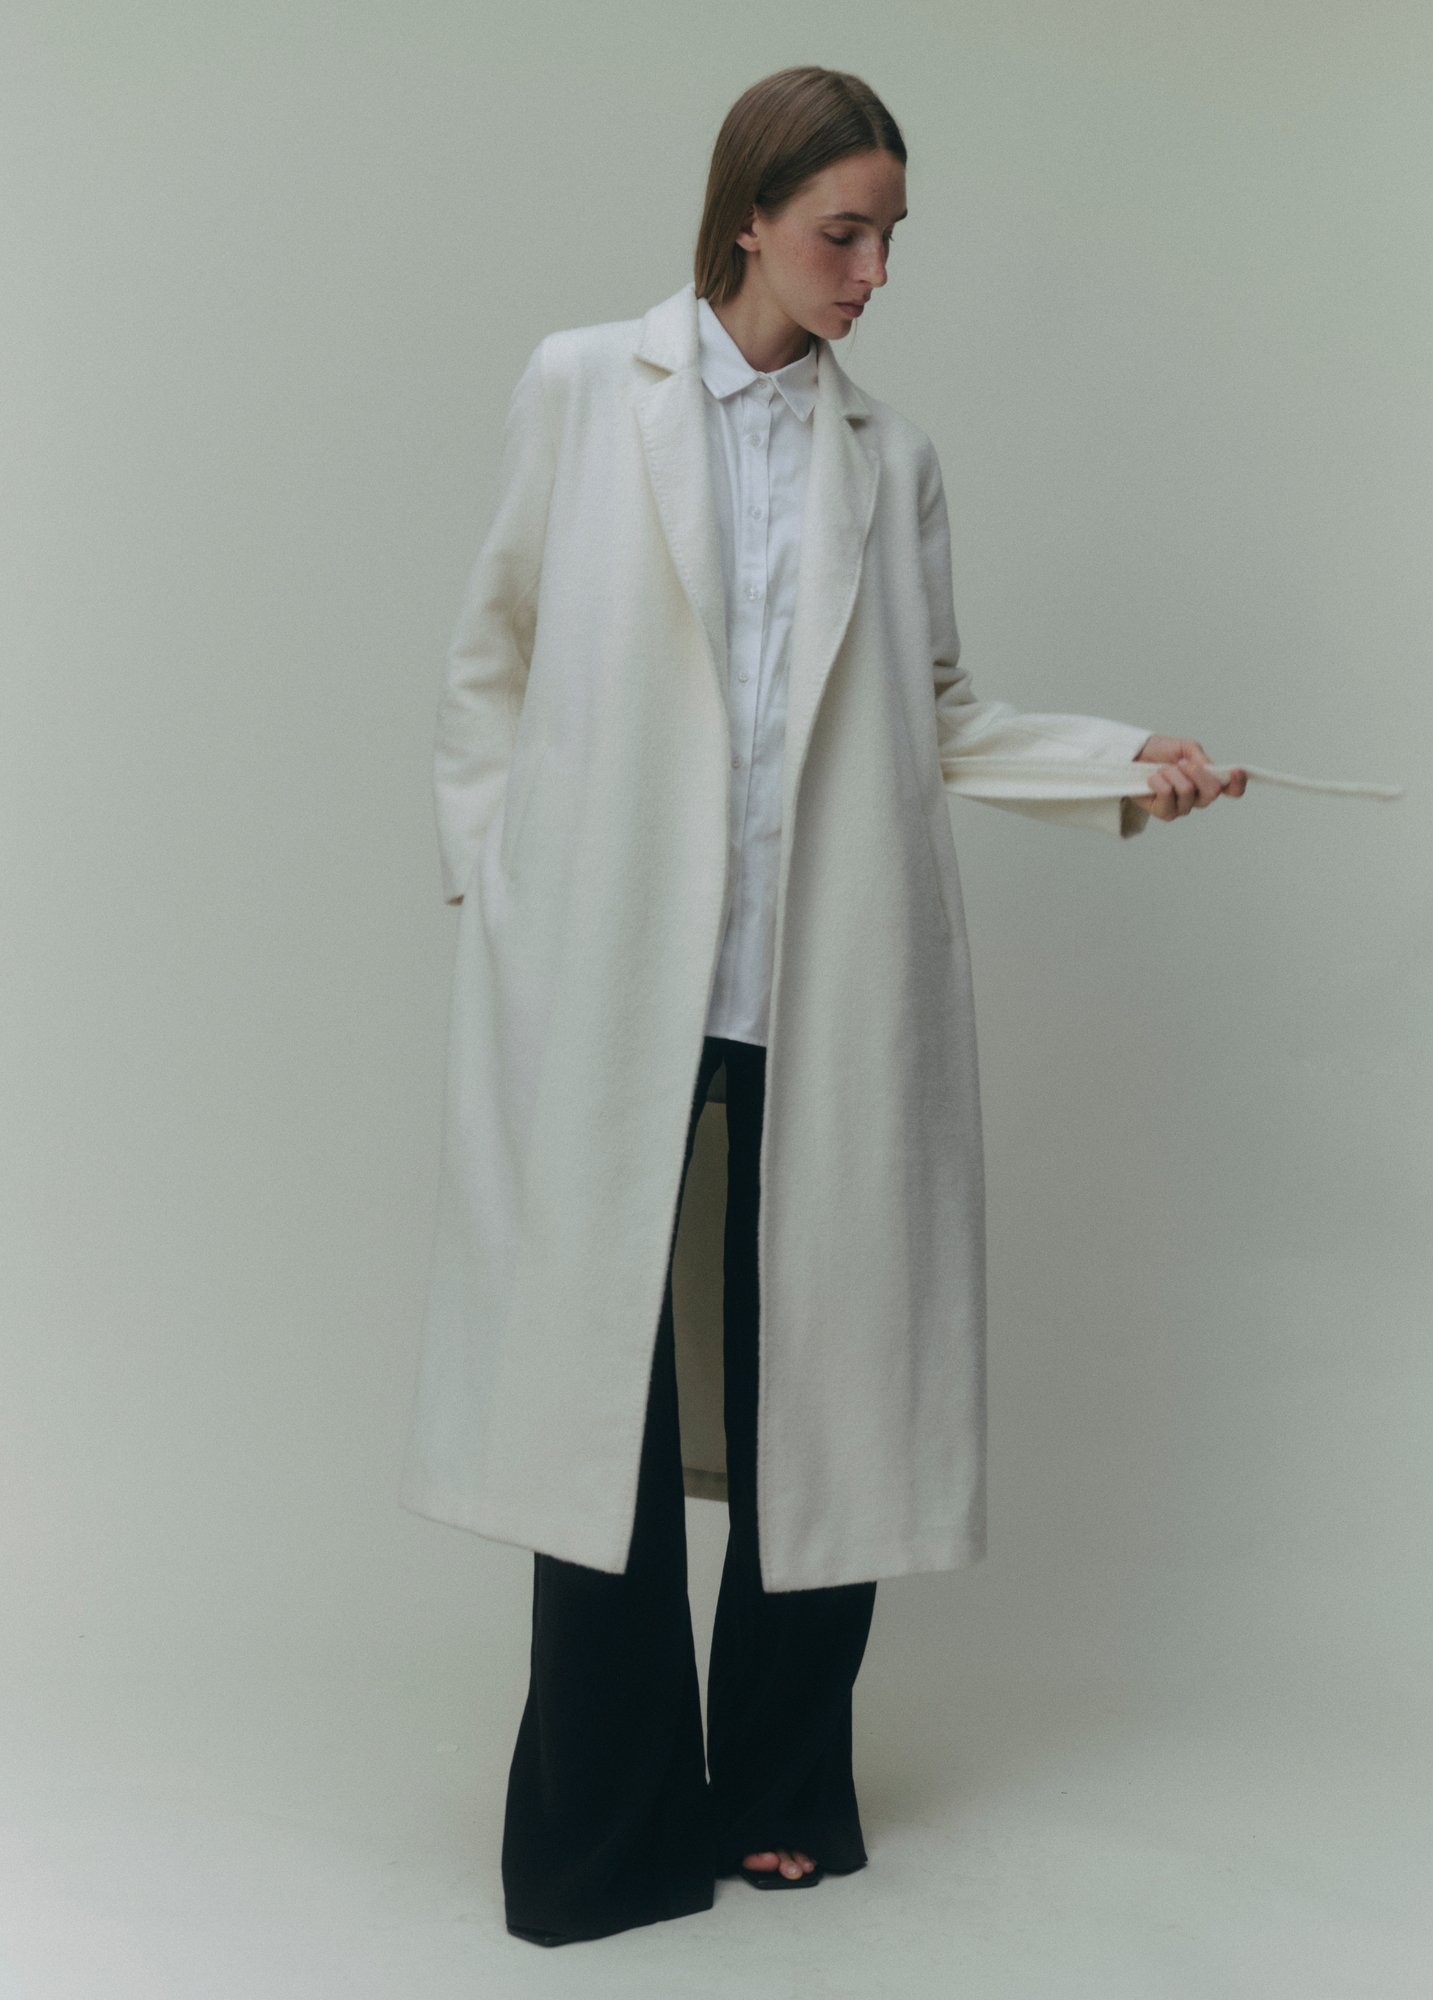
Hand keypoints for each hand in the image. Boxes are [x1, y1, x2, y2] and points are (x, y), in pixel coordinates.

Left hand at [1128, 736, 1247, 821]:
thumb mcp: (1185, 747)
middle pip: (1212, 792)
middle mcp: (1199, 798)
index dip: (1238, 784)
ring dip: (1173, 774)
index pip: (1232, 790)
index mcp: (1209, 782)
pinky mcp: (1164, 812)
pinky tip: (1153, 779)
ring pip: (1188, 791)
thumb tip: (1210, 769)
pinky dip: (1159, 781)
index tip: (1236, 770)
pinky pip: (1168, 795)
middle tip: (1182, 763)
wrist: (1135, 756)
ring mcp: (1182, 807)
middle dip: (1196, 772)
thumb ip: (1200, 758)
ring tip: (1163, 770)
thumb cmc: (1161, 752)